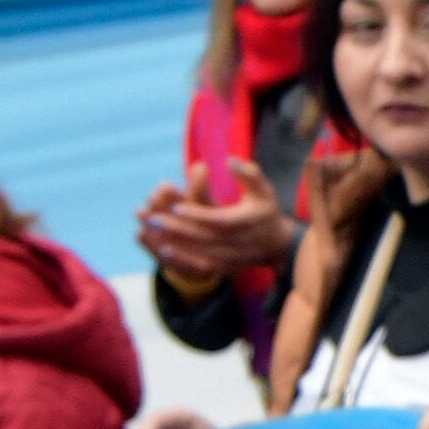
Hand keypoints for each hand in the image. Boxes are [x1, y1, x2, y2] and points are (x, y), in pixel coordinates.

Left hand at [138, 158, 297, 281]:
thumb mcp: (263, 189)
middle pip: (204, 237)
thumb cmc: (265, 210)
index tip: (175, 205)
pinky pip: (201, 267)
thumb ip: (248, 173)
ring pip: (199, 253)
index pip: (219, 219)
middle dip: (177, 228)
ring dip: (174, 243)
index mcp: (247, 221)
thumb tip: (229, 160)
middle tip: (153, 218)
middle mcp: (240, 243)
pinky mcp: (227, 268)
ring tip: (151, 230)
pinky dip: (182, 260)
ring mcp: (233, 258)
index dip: (197, 214)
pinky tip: (163, 250)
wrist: (277, 244)